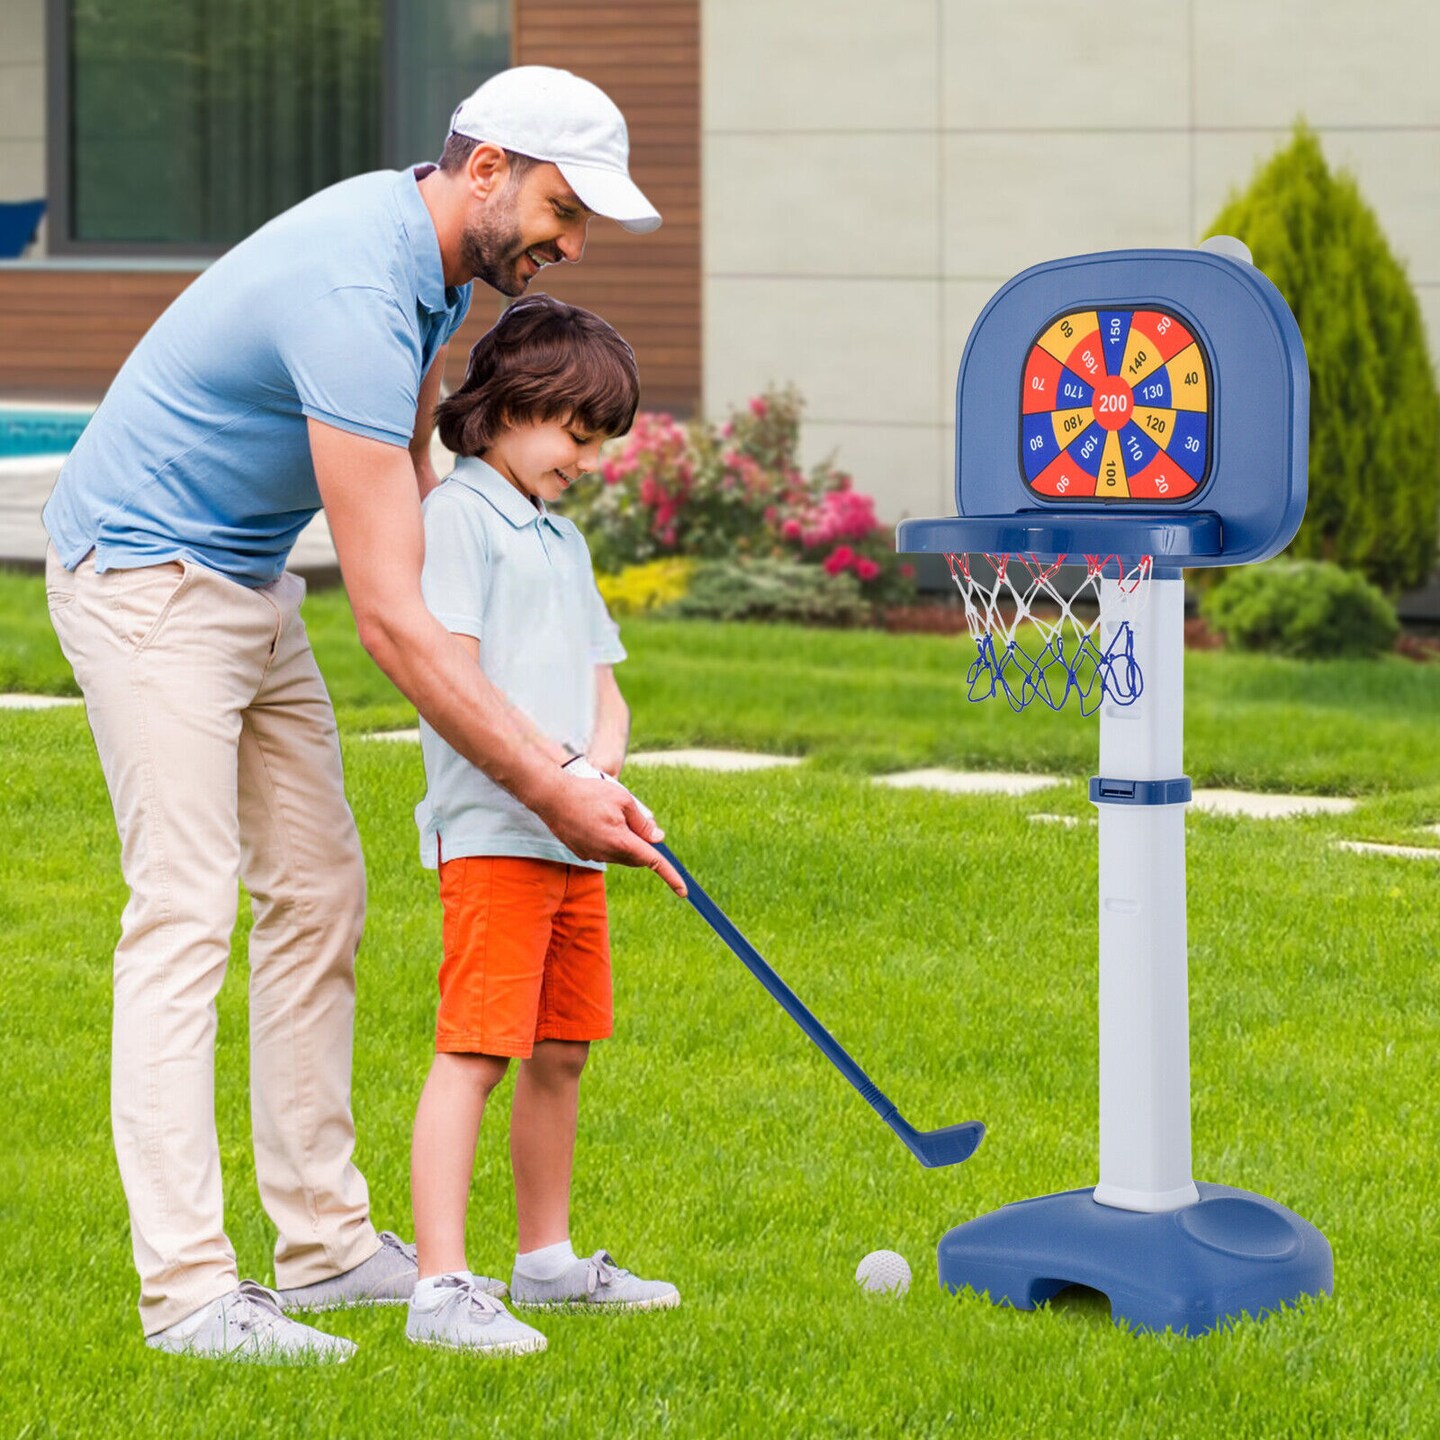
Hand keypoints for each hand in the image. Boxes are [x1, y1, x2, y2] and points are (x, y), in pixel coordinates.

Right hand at [546, 759, 682, 894]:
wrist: (551, 796)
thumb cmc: (589, 793)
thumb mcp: (624, 800)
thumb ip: (642, 822)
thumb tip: (657, 838)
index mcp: (621, 841)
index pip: (653, 861)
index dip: (671, 876)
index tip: (683, 891)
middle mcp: (606, 854)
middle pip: (636, 857)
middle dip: (642, 845)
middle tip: (635, 819)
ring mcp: (592, 855)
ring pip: (619, 854)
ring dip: (623, 840)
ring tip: (608, 814)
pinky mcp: (582, 853)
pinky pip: (604, 850)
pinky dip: (608, 840)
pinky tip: (595, 820)